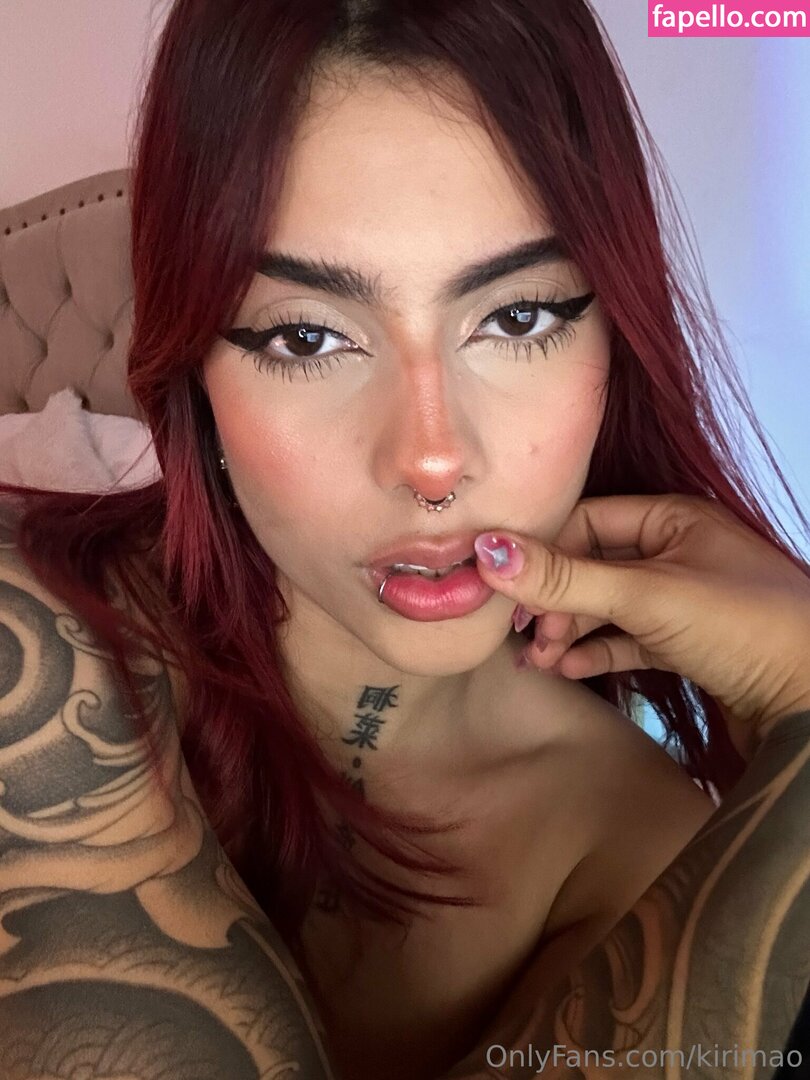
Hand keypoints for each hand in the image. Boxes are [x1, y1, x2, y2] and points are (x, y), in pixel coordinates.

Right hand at [473, 493, 809, 759]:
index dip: (544, 554)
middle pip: (592, 567)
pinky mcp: (688, 643)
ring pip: (607, 607)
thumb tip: (486, 551)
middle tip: (530, 638)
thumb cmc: (744, 627)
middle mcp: (677, 552)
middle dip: (554, 602)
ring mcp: (683, 599)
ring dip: (570, 631)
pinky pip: (628, 639)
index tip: (509, 592)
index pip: (587, 522)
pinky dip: (597, 652)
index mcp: (674, 519)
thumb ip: (566, 578)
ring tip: (541, 662)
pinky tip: (569, 669)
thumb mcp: (647, 596)